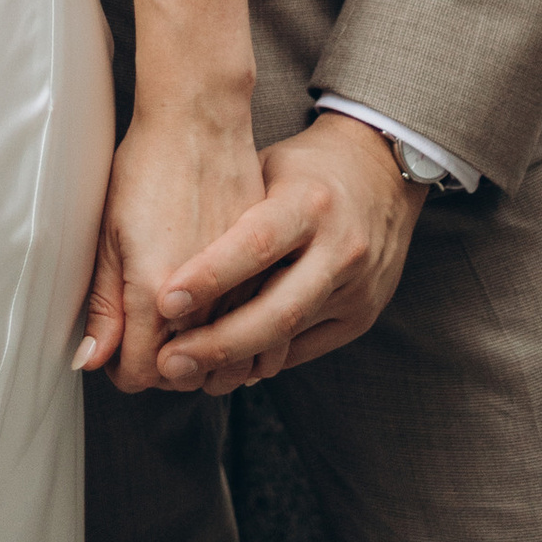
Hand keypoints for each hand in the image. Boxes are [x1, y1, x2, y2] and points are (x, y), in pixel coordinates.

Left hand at [75, 103, 264, 394]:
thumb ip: (103, 304)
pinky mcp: (269, 266)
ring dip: (207, 357)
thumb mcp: (109, 234)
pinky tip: (223, 317)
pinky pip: (261, 326)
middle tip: (148, 342)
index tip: (121, 353)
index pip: (143, 373)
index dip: (127, 371)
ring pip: (231, 357)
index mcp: (155, 291)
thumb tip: (92, 359)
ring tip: (185, 334)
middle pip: (186, 373)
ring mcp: (243, 283)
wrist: (199, 120)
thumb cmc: (146, 167)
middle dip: (164, 368)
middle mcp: (204, 297)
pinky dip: (242, 333)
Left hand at [152, 112, 425, 392]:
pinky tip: (227, 368)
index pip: (256, 245)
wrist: (380, 175)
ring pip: (289, 338)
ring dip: (234, 362)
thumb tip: (161, 259)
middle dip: (218, 343)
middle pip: (276, 310)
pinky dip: (263, 360)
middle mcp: (340, 248)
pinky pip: (305, 348)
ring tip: (188, 373)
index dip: (210, 276)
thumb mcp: (262, 168)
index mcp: (310, 202)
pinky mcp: (362, 316)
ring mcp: (357, 288)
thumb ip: (224, 211)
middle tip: (167, 362)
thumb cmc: (300, 170)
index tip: (164, 301)